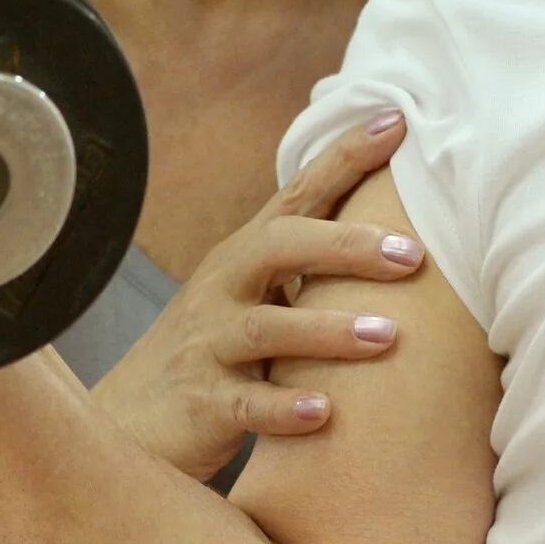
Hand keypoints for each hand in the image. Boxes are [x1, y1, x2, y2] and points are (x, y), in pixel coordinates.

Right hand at [88, 109, 427, 480]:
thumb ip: (309, 271)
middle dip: (346, 245)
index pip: (299, 193)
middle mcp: (223, 288)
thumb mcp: (255, 299)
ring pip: (266, 327)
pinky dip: (285, 408)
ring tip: (387, 336)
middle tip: (412, 256)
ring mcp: (210, 345)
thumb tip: (401, 241)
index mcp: (245, 256)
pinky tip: (326, 412)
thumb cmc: (216, 355)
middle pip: (279, 246)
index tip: (396, 120)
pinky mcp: (203, 404)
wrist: (132, 423)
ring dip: (328, 330)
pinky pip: (245, 404)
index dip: (345, 156)